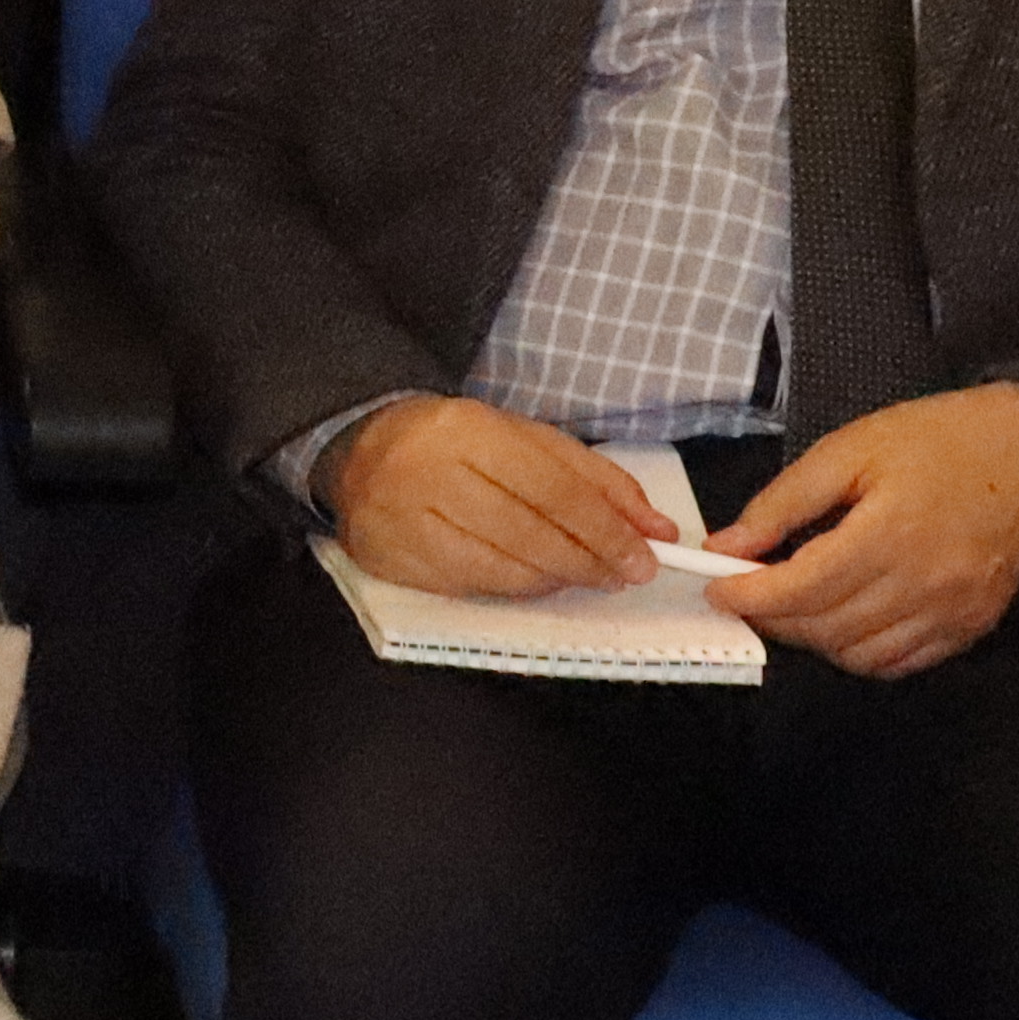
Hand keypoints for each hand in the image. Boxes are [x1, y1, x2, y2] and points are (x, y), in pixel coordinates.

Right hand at [327, 395, 657, 599]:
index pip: (554, 490)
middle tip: (623, 576)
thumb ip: (596, 481)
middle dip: (588, 561)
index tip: (645, 557)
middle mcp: (430, 474)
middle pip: (530, 534)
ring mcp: (405, 523)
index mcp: (468, 431)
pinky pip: (470, 588)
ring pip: (502, 570)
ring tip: (581, 574)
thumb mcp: (528, 441)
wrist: (362, 450)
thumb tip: (656, 529)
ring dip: (556, 580)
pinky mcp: (391, 561)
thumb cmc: (458, 444)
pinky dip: (514, 589)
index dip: (606, 530)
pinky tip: (535, 578)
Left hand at [699, 384, 1018, 678]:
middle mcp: (923, 584)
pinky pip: (901, 663)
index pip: (801, 589)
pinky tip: (845, 621)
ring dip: (815, 638)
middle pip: (824, 628)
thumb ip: (785, 502)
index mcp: (889, 533)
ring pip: (859, 656)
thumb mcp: (851, 448)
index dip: (749, 596)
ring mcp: (952, 613)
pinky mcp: (971, 626)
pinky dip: (861, 653)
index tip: (718, 588)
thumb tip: (730, 544)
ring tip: (797, 603)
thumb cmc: (942, 440)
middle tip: (750, 591)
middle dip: (774, 616)